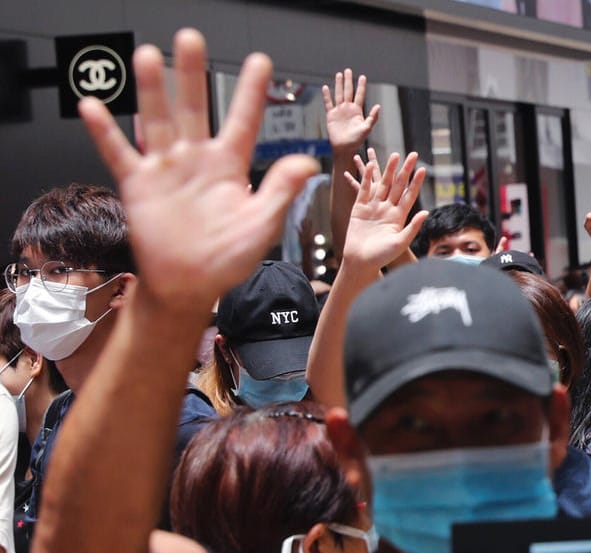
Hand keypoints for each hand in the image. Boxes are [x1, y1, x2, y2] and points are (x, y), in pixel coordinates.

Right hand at [80, 30, 318, 310]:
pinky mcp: (138, 185)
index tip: (260, 61)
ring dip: (152, 90)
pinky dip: (106, 131)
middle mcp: (197, 160)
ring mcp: (166, 169)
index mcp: (230, 167)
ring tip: (149, 56)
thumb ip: (281, 191)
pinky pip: (119, 153)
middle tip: (191, 38)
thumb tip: (307, 163)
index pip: (243, 122)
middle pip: (194, 108)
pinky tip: (93, 106)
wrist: (190, 286)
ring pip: (158, 121)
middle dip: (192, 74)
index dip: (251, 93)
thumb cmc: (228, 259)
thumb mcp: (262, 226)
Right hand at [322, 68, 379, 151]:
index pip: (359, 95)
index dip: (361, 86)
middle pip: (348, 91)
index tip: (362, 76)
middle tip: (348, 70)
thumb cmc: (357, 140)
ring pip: (339, 94)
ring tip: (339, 74)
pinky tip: (326, 87)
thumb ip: (372, 117)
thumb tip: (378, 106)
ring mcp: (339, 111)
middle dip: (348, 81)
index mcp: (357, 111)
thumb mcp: (367, 128)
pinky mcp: (331, 115)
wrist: (344, 148)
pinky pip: (328, 103)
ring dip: (339, 84)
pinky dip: (327, 96)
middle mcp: (348, 109)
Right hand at [342, 149, 427, 271]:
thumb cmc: (382, 256)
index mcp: (399, 217)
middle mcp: (387, 209)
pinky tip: (369, 166)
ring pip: (382, 184)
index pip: (410, 195)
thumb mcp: (401, 242)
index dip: (416, 182)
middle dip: (405, 170)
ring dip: (388, 170)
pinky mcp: (359, 208)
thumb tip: (426, 212)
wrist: (360, 262)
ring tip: (394, 155)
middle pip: (398, 185)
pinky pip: (363, 190)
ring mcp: (373, 208)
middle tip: (413, 155)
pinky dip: (366, 178)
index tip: (423, 169)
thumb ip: (413, 227)